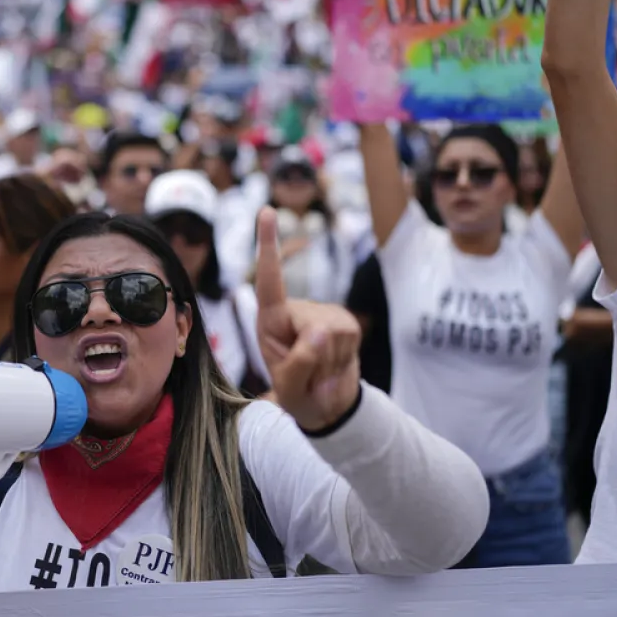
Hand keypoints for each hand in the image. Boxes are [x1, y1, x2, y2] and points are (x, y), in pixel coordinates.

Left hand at [254, 208, 362, 431]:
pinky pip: (350, 338)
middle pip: (315, 329)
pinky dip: (342, 362)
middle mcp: (297, 310)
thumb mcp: (290, 388)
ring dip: (330, 364)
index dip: (268, 245)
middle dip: (316, 359)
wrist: (327, 405)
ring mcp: (324, 314)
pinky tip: (335, 366)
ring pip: (334, 336)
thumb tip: (322, 331)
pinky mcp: (346, 320)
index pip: (269, 280)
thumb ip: (300, 362)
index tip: (266, 211)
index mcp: (271, 320)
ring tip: (321, 372)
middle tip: (311, 376)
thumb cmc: (299, 394)